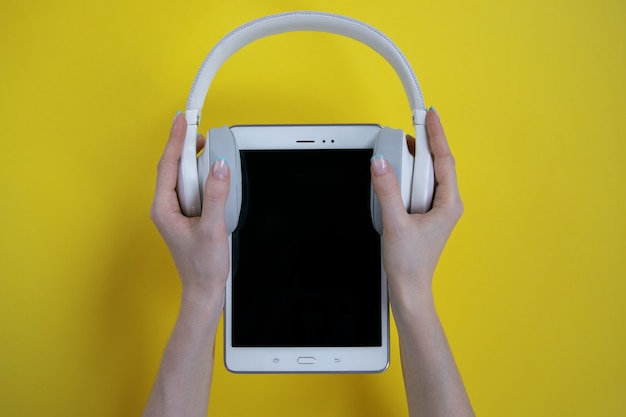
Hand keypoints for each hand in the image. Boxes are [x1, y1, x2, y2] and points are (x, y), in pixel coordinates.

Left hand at [150, 112, 230, 299]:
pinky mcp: (186, 215)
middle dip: (185, 145)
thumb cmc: (202, 266)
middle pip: (173, 167)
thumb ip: (216, 196)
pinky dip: (200, 176)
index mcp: (164, 209)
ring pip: (182, 177)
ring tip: (206, 147)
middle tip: (199, 128)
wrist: (204, 289)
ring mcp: (175, 211)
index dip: (175, 140)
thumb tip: (219, 167)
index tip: (182, 120)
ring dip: (194, 160)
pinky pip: (190, 188)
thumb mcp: (212, 229)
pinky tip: (211, 174)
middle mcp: (166, 207)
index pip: (168, 165)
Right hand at [370, 109, 462, 308]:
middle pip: (435, 164)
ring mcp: (436, 209)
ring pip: (425, 175)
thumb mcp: (395, 223)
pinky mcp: (424, 214)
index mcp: (448, 204)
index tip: (430, 115)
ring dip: (412, 163)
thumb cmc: (410, 263)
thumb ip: (386, 191)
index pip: (444, 160)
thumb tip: (381, 164)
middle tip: (407, 129)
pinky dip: (406, 178)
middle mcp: (445, 204)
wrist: (409, 287)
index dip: (436, 135)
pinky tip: (395, 178)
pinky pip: (417, 187)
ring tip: (398, 153)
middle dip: (421, 146)